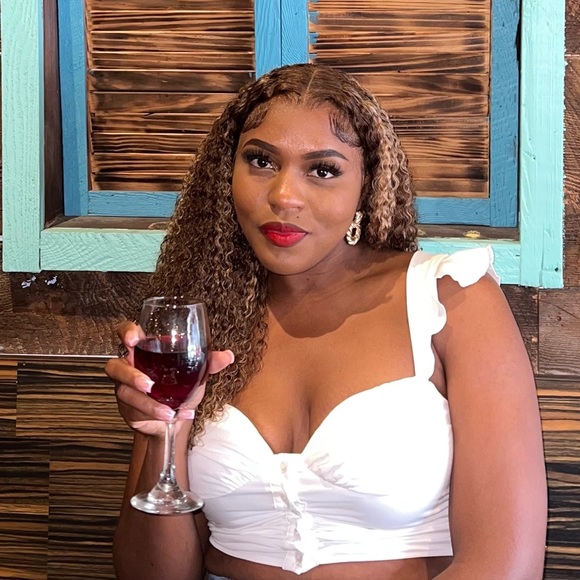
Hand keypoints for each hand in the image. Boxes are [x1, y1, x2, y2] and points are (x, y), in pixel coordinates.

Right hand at [105, 321, 234, 437]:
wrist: (177, 416)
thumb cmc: (181, 386)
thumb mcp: (197, 372)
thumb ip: (210, 362)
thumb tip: (227, 356)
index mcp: (145, 350)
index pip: (126, 333)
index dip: (126, 333)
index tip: (133, 339)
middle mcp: (130, 367)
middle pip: (114, 366)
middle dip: (130, 375)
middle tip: (149, 384)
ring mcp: (125, 389)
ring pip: (125, 394)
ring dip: (148, 404)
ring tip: (169, 411)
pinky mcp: (128, 409)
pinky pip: (136, 412)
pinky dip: (156, 415)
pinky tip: (174, 416)